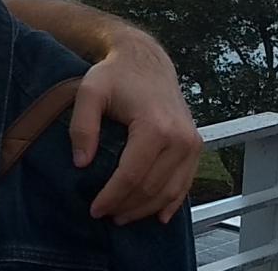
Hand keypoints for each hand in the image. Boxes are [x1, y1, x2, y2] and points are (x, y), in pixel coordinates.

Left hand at [70, 31, 199, 225]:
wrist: (145, 60)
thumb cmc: (115, 74)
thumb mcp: (89, 92)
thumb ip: (82, 126)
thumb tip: (81, 163)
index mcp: (155, 127)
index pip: (131, 176)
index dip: (112, 197)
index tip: (94, 209)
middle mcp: (180, 138)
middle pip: (151, 187)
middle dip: (126, 206)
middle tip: (104, 215)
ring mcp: (192, 143)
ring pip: (170, 191)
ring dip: (146, 209)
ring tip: (122, 216)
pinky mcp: (195, 145)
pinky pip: (186, 183)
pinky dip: (172, 202)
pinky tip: (158, 215)